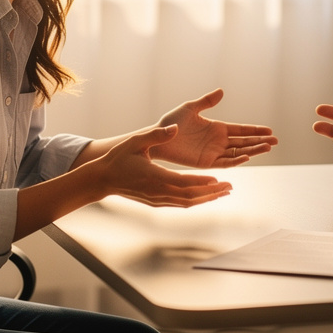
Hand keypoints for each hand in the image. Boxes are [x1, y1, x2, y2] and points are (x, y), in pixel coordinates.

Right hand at [95, 125, 232, 206]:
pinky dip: (195, 201)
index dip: (202, 182)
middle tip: (229, 187)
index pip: (183, 182)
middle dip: (211, 193)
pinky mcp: (156, 203)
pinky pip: (180, 204)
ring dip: (207, 198)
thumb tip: (175, 128)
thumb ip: (156, 134)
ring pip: (187, 203)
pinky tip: (206, 196)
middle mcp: (158, 192)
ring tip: (223, 192)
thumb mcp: (135, 141)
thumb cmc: (118, 158)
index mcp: (154, 177)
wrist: (102, 180)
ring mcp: (157, 200)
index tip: (218, 179)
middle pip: (190, 196)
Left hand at [153, 89, 276, 168]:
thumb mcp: (190, 108)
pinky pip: (225, 162)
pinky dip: (236, 160)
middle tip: (275, 141)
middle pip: (244, 142)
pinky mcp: (206, 162)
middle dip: (260, 142)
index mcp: (217, 127)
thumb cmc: (171, 122)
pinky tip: (247, 156)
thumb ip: (206, 101)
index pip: (241, 130)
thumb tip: (222, 91)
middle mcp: (218, 141)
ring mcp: (214, 152)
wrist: (158, 138)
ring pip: (238, 153)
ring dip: (253, 151)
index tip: (270, 131)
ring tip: (267, 148)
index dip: (255, 131)